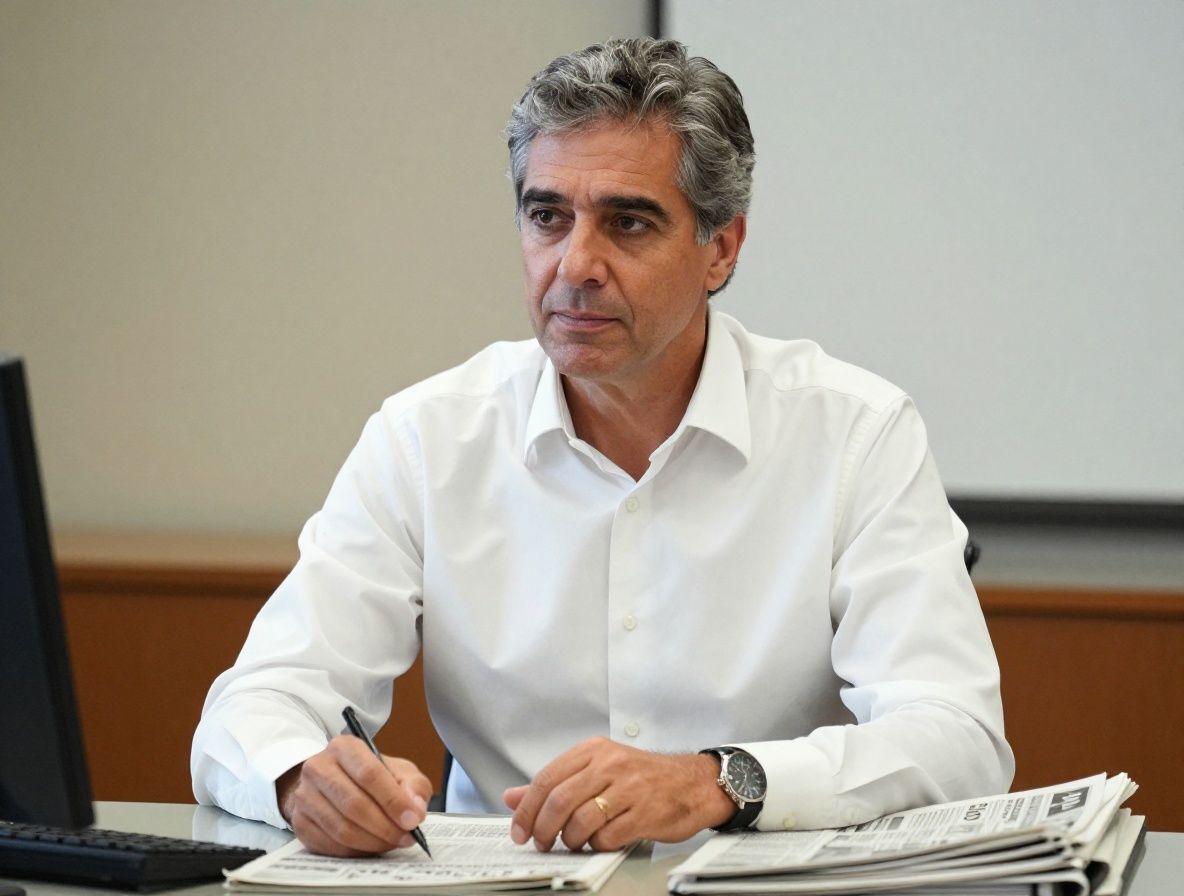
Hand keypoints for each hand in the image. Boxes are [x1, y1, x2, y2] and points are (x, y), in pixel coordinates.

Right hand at [276, 735, 432, 856]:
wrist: (333, 782)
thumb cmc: (370, 776)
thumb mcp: (398, 771)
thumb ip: (413, 786)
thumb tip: (415, 810)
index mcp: (344, 747)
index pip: (369, 774)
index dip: (393, 800)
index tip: (413, 820)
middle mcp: (318, 767)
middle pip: (353, 804)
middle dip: (385, 826)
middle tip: (406, 837)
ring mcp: (304, 796)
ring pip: (341, 828)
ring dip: (372, 841)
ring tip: (392, 842)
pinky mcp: (300, 822)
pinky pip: (330, 844)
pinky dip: (355, 851)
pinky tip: (371, 847)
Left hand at [502, 736, 735, 851]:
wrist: (693, 783)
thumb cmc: (643, 777)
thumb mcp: (597, 768)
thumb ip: (555, 782)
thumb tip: (512, 796)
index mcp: (594, 750)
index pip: (547, 778)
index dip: (526, 808)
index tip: (518, 829)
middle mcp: (610, 765)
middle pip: (559, 801)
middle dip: (542, 829)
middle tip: (539, 842)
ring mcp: (629, 789)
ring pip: (580, 821)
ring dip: (569, 840)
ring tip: (572, 843)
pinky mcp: (644, 813)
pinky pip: (607, 837)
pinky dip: (596, 845)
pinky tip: (599, 841)